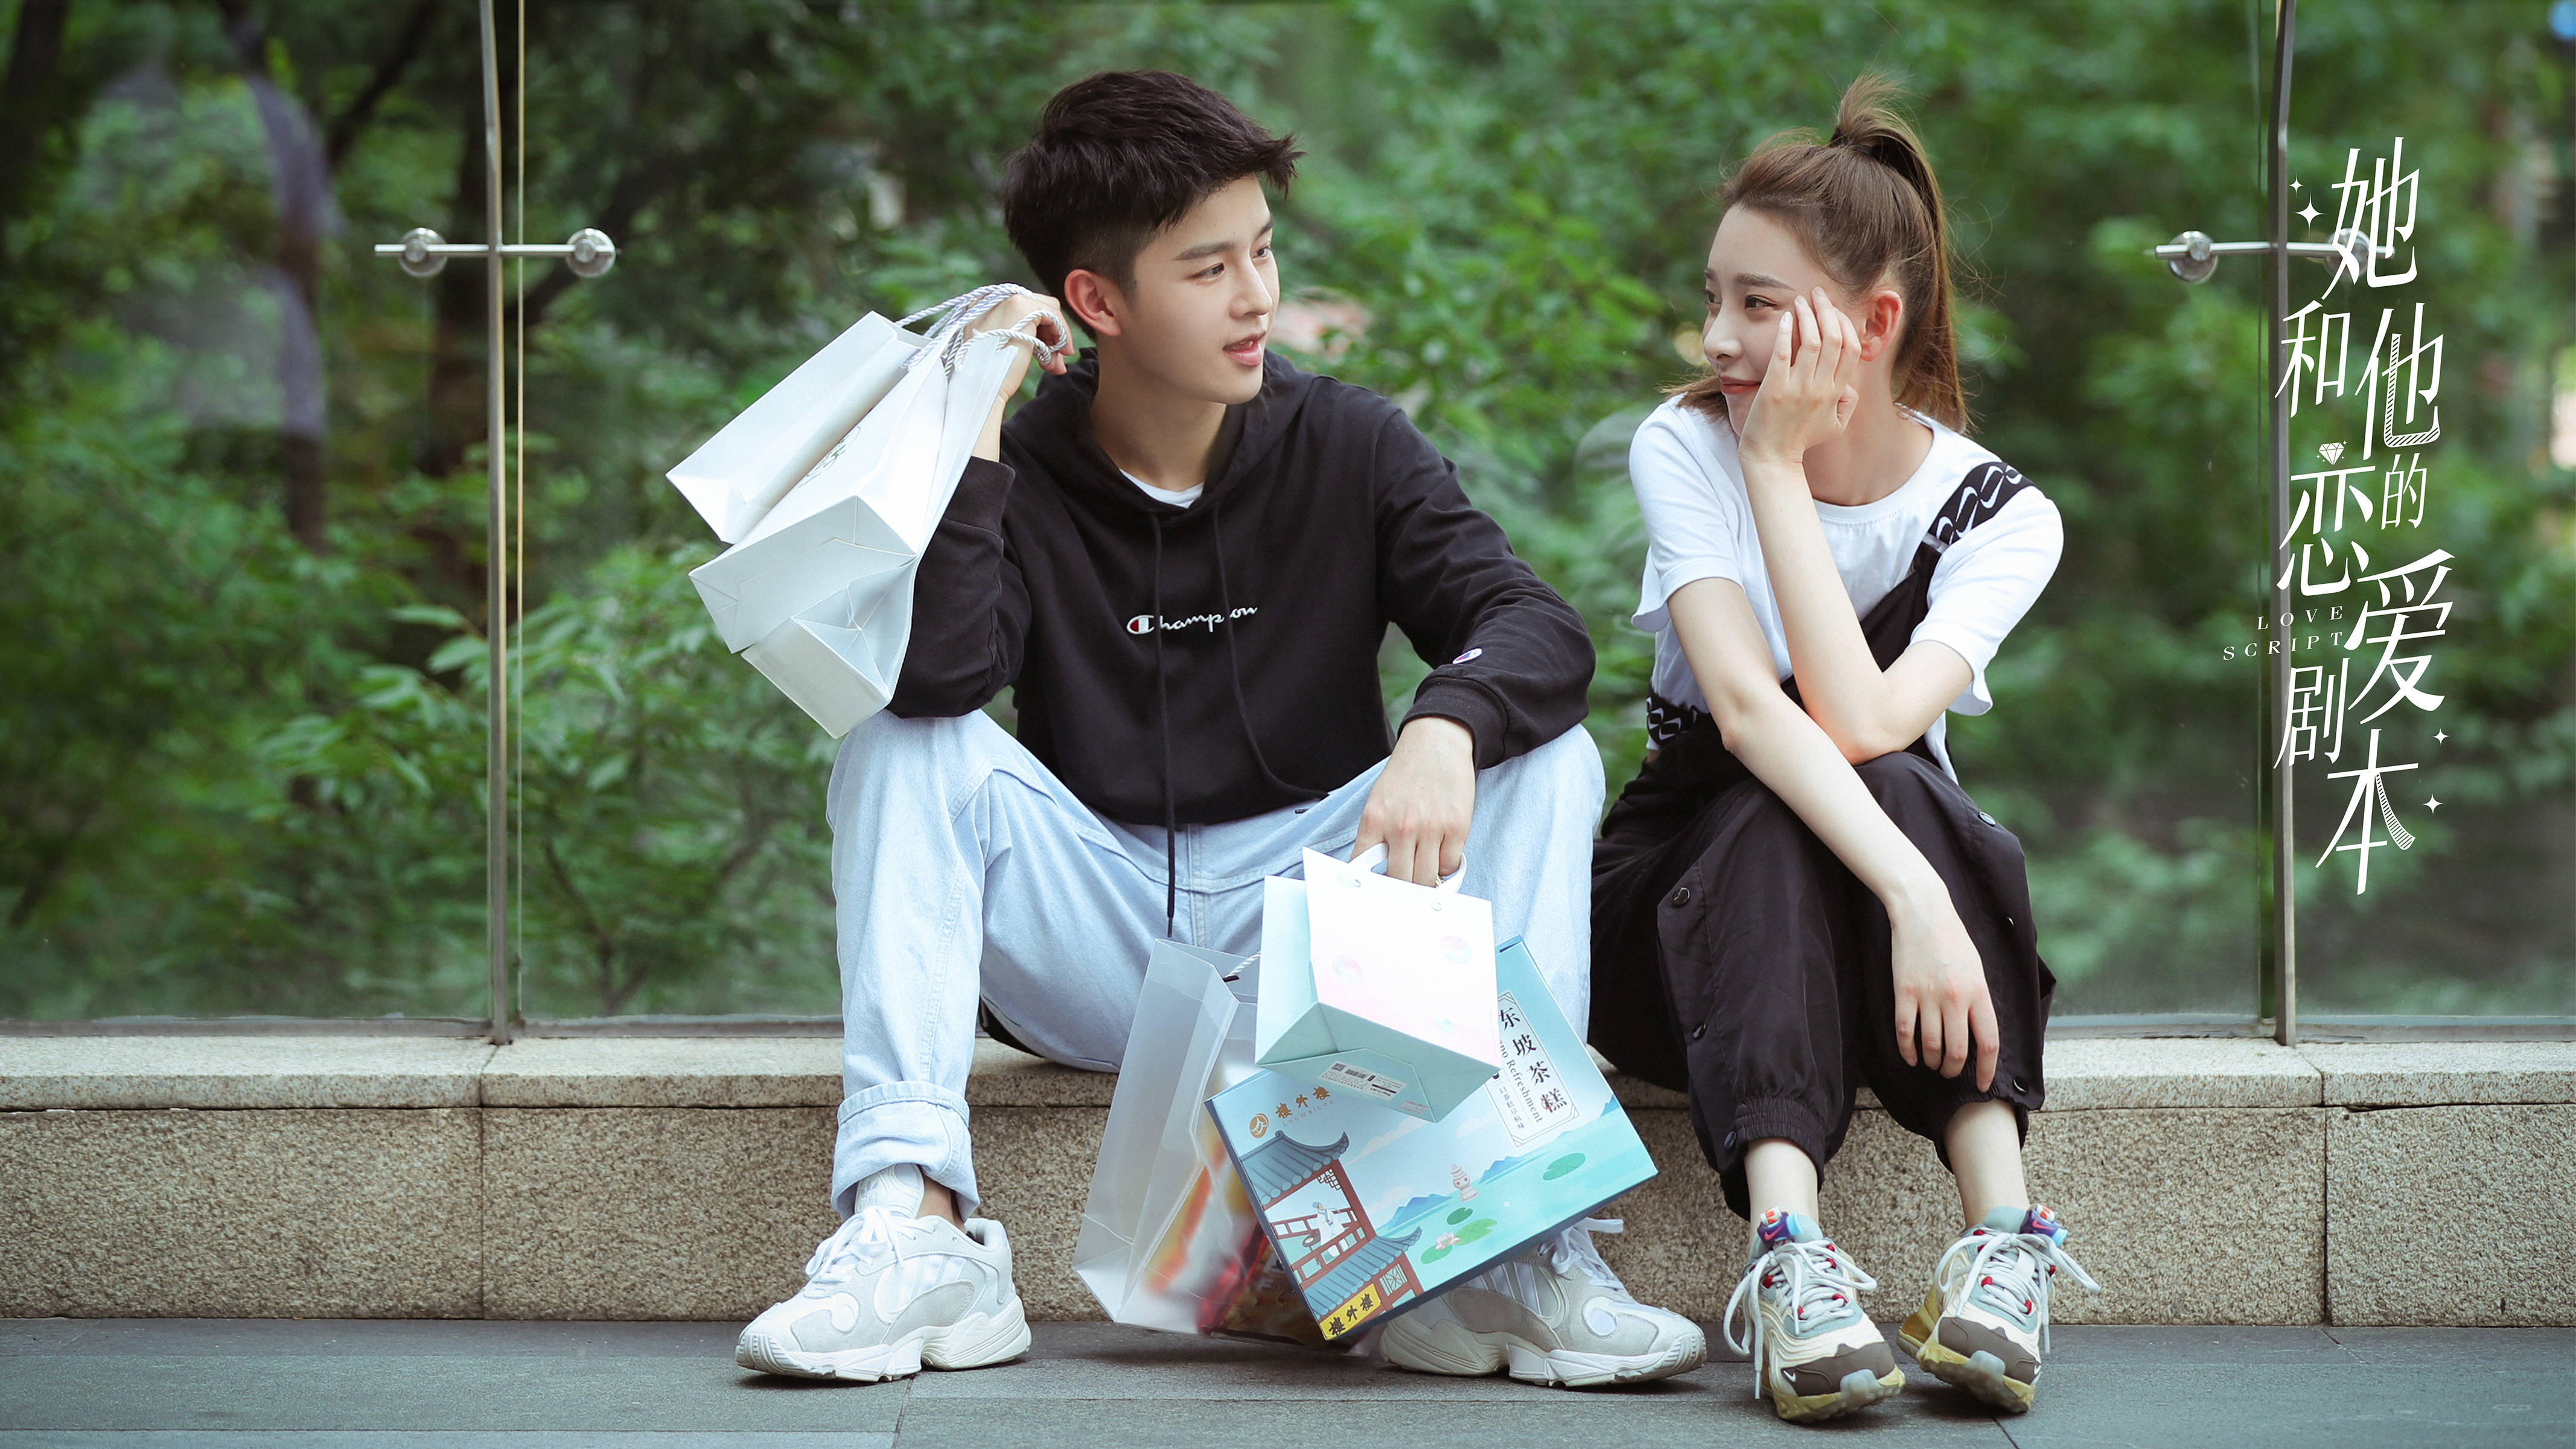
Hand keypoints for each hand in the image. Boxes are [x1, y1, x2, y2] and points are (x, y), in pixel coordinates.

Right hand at [970, 291, 1067, 460]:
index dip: (1040, 332)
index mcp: (985, 306)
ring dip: (1057, 337)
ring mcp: (1008, 299)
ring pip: (1048, 309)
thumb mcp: (1003, 349)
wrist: (981, 386)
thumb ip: (1021, 338)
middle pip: (1037, 307)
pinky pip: (1053, 314)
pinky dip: (1062, 333)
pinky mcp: (1022, 307)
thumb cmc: (990, 376)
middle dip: (1050, 336)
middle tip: (1055, 362)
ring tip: (1055, 365)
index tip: (1048, 356)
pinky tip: (1061, 352)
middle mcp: (995, 298)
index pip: (1024, 310)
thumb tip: (1050, 349)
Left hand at [1353, 717, 1475, 885]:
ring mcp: (1431, 828)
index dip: (1370, 885)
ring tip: (1425, 867)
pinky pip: (1450, 865)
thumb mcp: (1379, 802)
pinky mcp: (1457, 826)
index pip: (1364, 867)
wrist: (1436, 742)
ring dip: (1426, 879)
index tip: (1375, 894)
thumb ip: (1376, 836)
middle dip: (1403, 886)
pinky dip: (1446, 865)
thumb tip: (1374, 873)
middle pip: (1401, 881)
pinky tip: (1442, 851)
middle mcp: (1401, 826)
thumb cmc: (1406, 776)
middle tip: (1406, 882)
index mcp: (1375, 820)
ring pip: (1427, 878)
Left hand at [1737, 288, 1860, 469]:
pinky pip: (1783, 353)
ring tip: (1801, 299)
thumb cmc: (1800, 440)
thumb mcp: (1834, 426)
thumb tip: (1850, 385)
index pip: (1852, 349)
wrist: (1772, 459)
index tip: (1835, 310)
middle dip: (1828, 310)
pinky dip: (1786, 332)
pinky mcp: (1774, 389)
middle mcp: (1821, 388)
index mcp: (1837, 393)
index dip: (1846, 324)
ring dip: (1808, 315)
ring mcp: (1798, 388)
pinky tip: (1786, 317)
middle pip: (1834, 339)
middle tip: (1818, 293)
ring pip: (1811, 341)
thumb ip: (1847, 404)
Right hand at [1886, 882, 1999, 1090]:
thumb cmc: (1953, 939)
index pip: (1989, 1043)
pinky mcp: (1903, 992)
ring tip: (1933, 1064)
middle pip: (1958, 1052)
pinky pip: (1905, 1033)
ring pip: (1931, 1046)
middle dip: (1954, 1071)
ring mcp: (1927, 996)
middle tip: (1950, 1073)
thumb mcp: (1977, 969)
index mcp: (1979, 992)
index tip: (1984, 1084)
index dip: (1987, 1070)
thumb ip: (1979, 1001)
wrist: (1923, 912)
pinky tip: (1911, 1057)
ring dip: (1933, 1062)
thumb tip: (1979, 1034)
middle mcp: (1955, 998)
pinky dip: (1908, 1051)